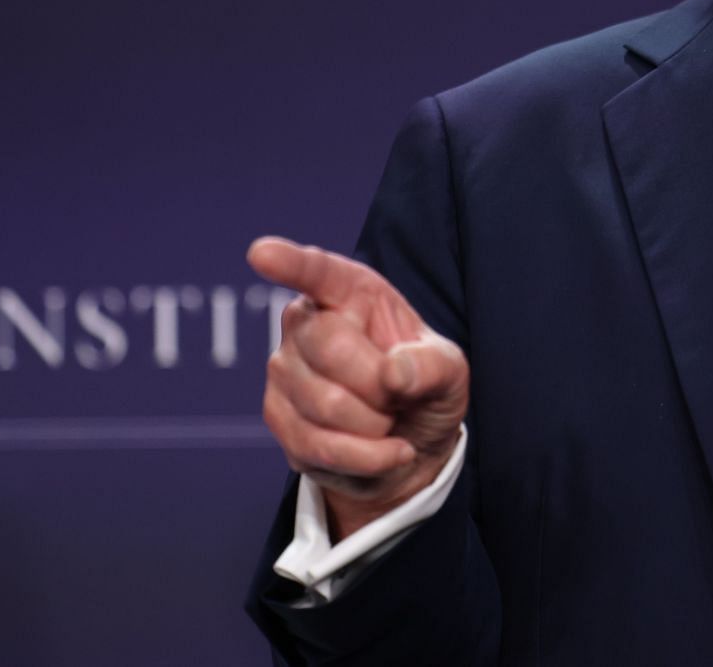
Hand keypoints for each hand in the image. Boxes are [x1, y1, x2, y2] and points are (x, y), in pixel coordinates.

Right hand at [248, 235, 469, 539]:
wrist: (408, 443)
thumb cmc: (424, 387)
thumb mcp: (450, 371)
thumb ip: (432, 366)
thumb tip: (394, 373)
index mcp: (352, 292)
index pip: (318, 271)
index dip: (291, 262)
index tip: (261, 253)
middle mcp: (307, 321)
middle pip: (330, 345)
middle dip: (380, 385)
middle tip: (399, 397)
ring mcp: (284, 368)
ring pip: (325, 403)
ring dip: (375, 427)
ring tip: (390, 422)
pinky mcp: (277, 416)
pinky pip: (317, 445)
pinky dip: (364, 458)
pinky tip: (384, 452)